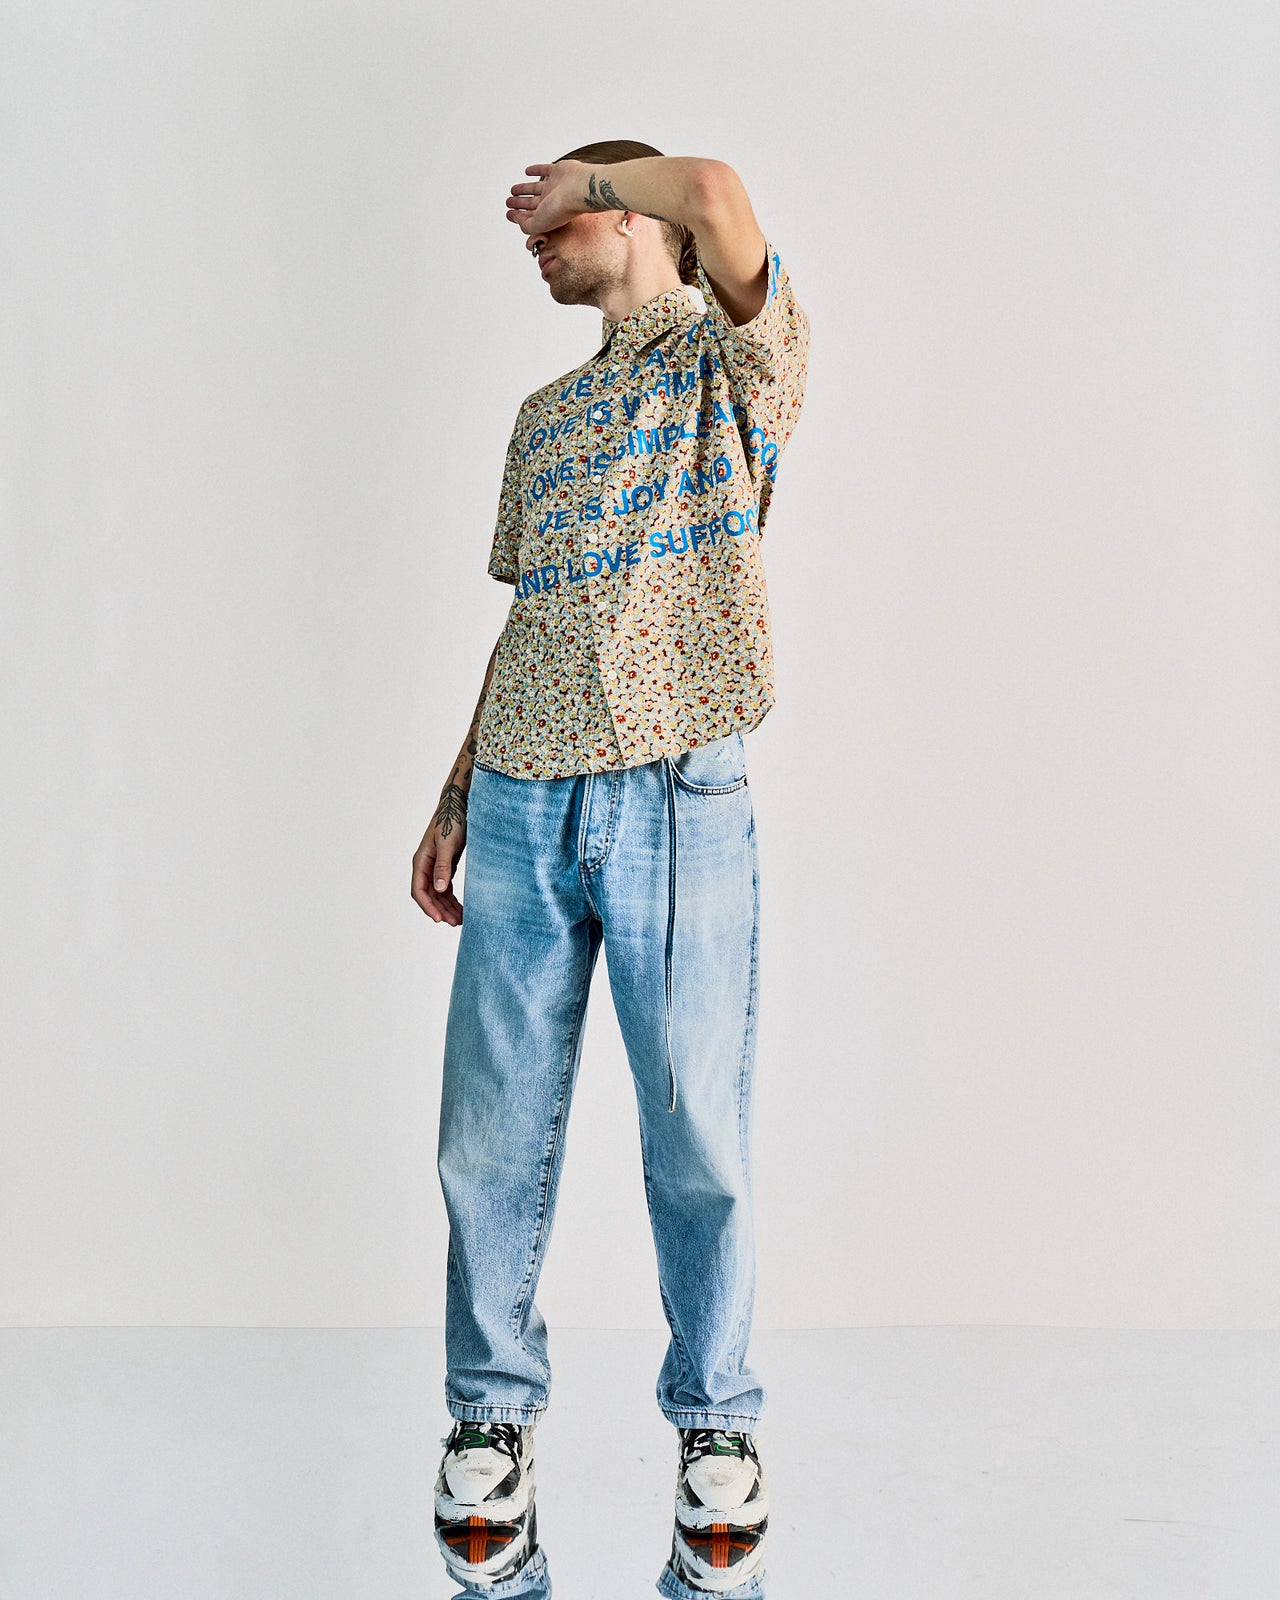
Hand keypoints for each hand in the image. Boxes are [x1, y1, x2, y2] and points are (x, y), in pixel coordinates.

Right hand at [411, 791, 467, 925]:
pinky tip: (461, 907)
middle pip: (429, 896)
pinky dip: (452, 899)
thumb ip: (443, 866)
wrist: (460, 804)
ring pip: (438, 894)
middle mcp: (426, 866)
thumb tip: (438, 889)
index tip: (439, 920)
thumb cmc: (453, 821)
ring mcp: (436, 866)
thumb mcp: (448, 843)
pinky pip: (446, 888)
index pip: (419, 890)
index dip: (428, 907)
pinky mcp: (446, 865)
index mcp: (421, 861)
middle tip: (455, 923)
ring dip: (447, 907)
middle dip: (440, 910)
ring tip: (461, 920)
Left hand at [506, 161, 590, 237]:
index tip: (509, 214)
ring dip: (523, 189)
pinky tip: (528, 171)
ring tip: (514, 190)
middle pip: (531, 203)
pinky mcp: (558, 171)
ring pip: (535, 188)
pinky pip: (543, 170)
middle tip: (509, 202)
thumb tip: (517, 219)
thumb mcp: (539, 223)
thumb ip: (526, 225)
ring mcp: (554, 186)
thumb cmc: (563, 207)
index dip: (517, 216)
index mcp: (547, 215)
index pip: (529, 216)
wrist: (579, 188)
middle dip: (519, 203)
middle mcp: (551, 201)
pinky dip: (535, 170)